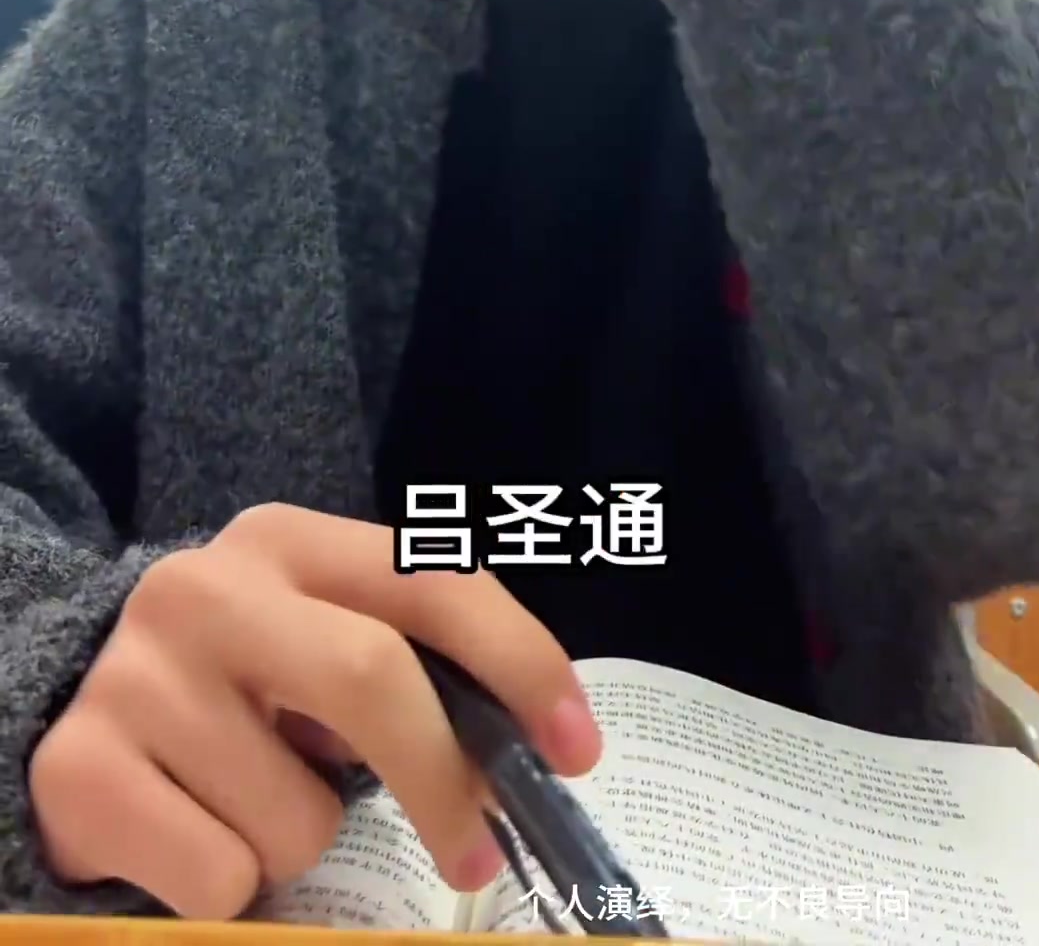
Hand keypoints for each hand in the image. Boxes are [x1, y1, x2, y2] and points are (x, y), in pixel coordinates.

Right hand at [29, 506, 598, 918]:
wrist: (66, 705)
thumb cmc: (236, 686)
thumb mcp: (317, 644)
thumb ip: (406, 668)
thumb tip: (525, 761)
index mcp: (286, 541)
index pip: (431, 579)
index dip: (520, 659)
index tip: (578, 748)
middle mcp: (207, 588)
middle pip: (371, 678)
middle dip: (443, 780)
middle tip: (477, 856)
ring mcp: (137, 675)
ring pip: (297, 816)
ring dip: (301, 844)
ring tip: (249, 806)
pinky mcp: (80, 770)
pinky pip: (221, 880)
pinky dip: (230, 892)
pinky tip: (190, 834)